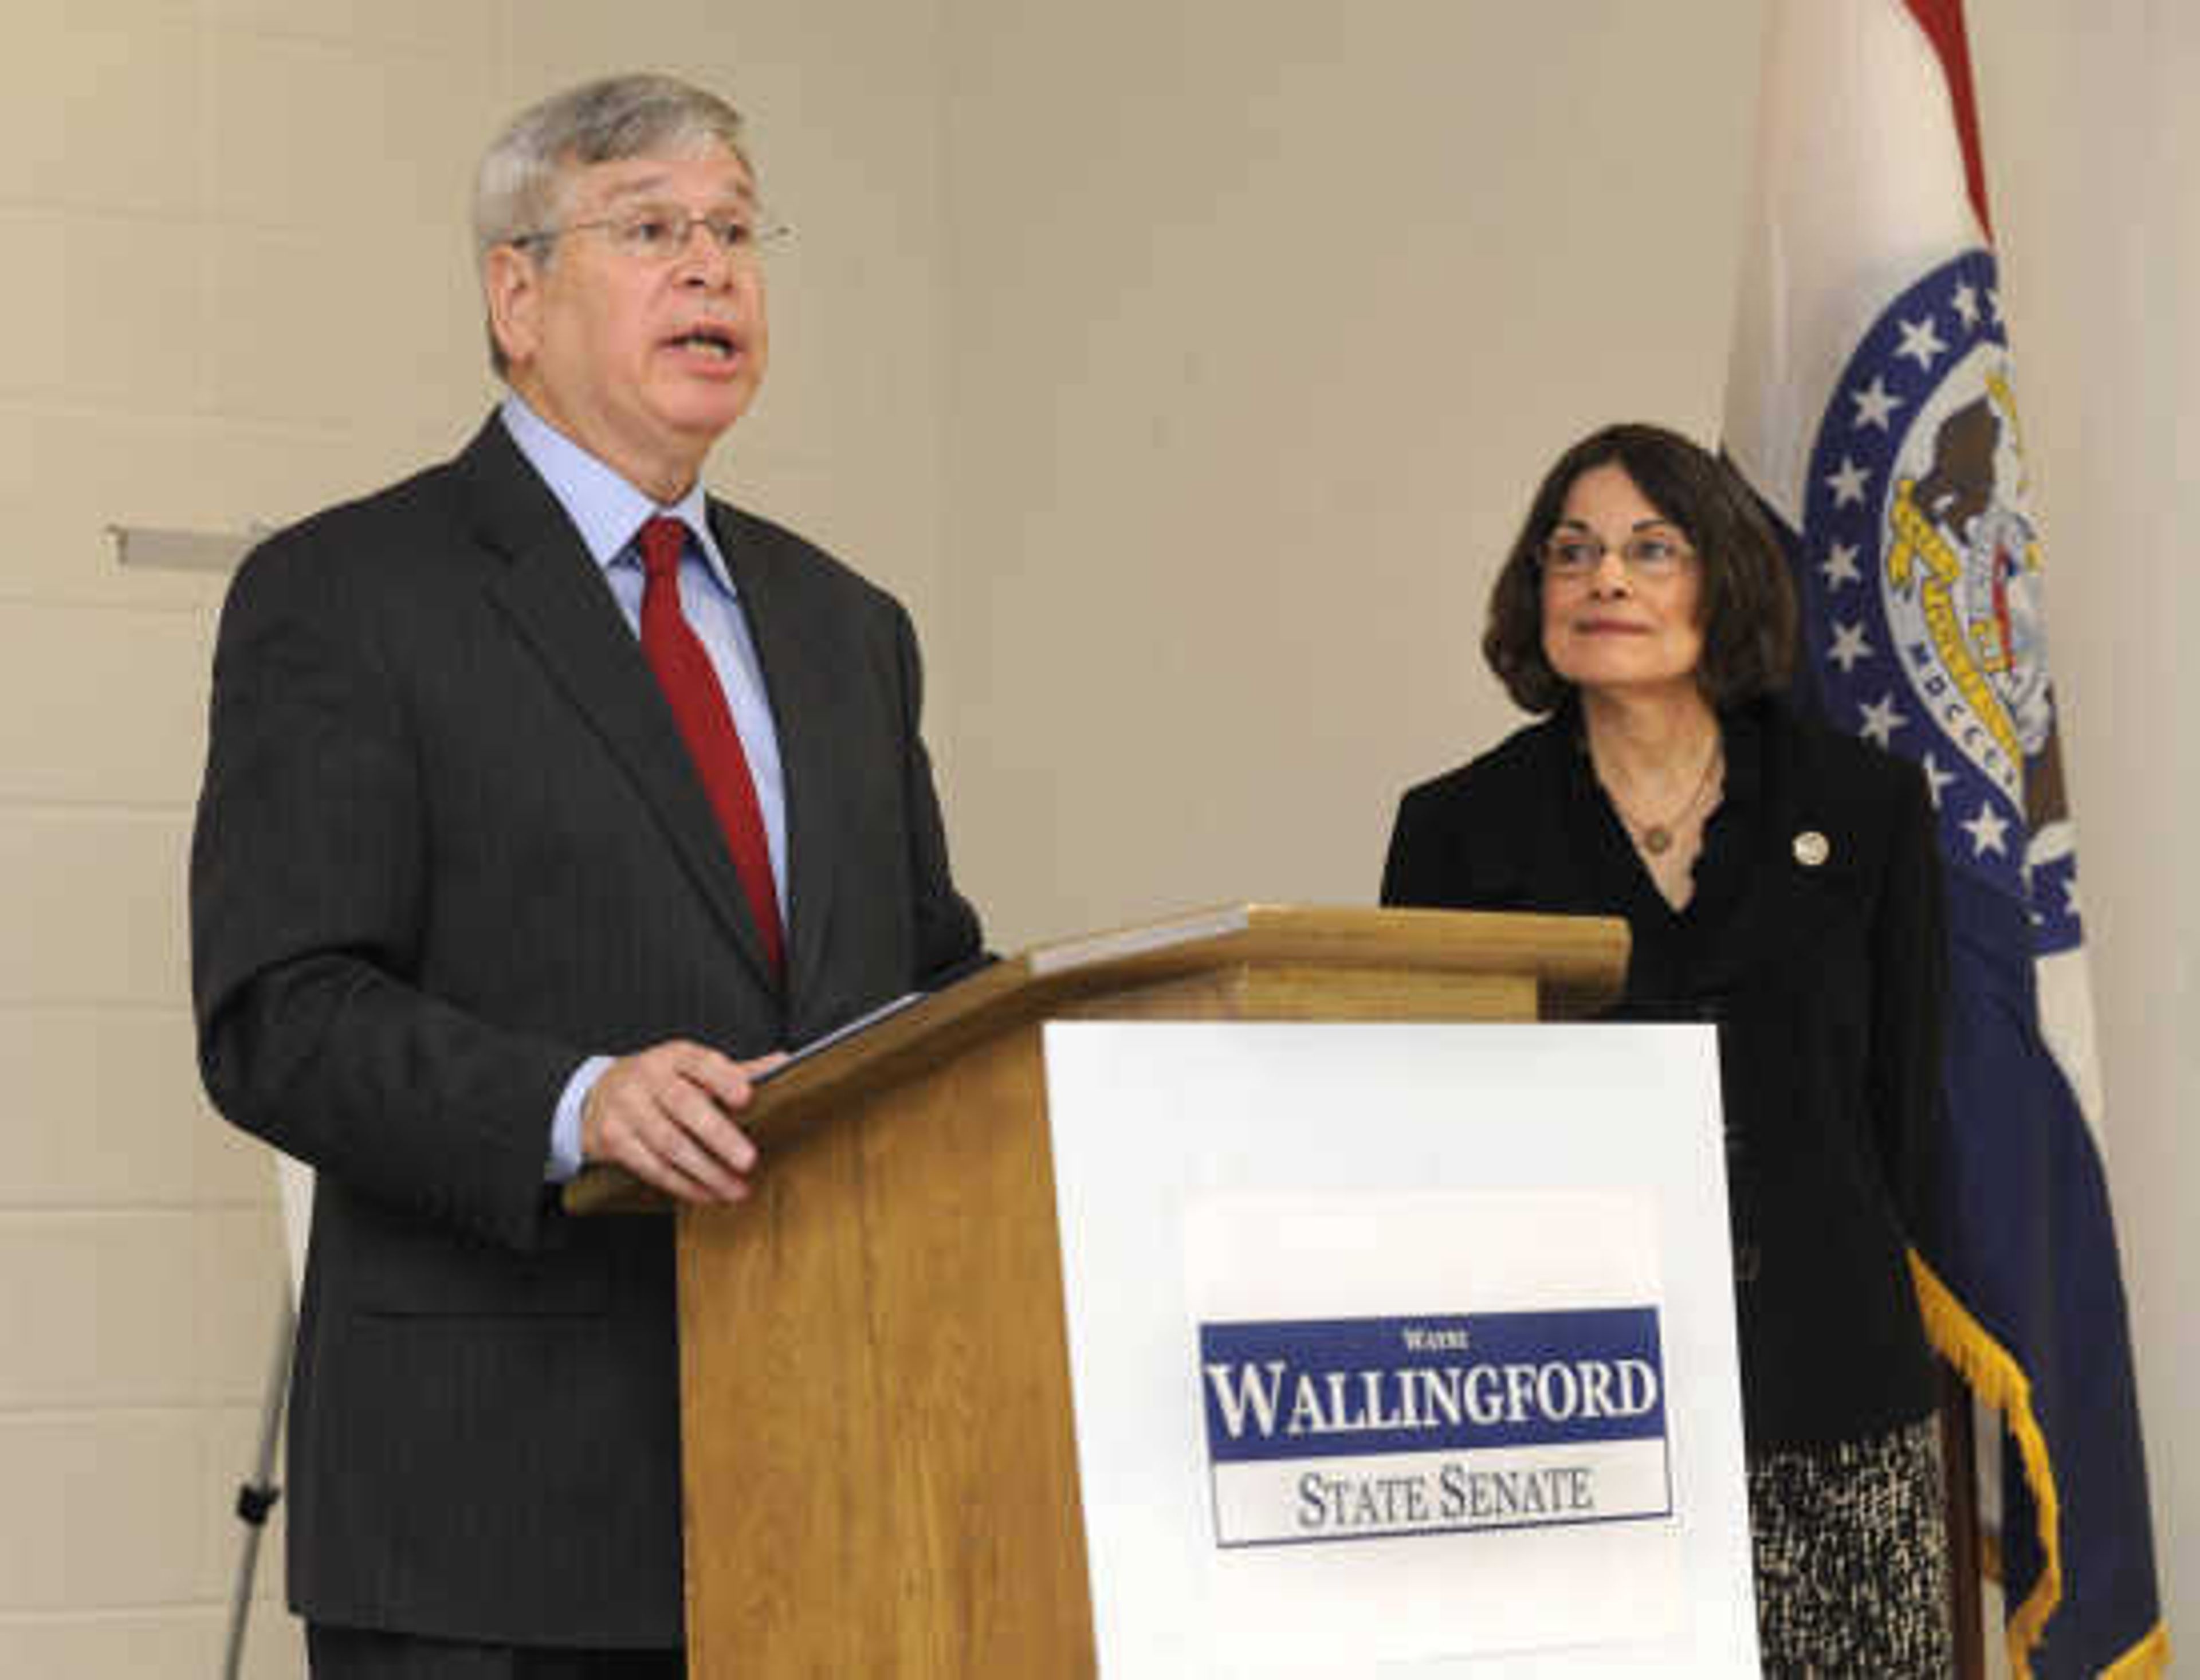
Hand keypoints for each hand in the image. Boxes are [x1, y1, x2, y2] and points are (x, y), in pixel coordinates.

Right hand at [580, 1040, 784, 1203]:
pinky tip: (708, 1194)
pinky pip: (652, 1167)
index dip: (724, 1078)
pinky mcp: (613, 1139)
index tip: (747, 1097)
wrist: (595, 1095)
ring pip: (668, 1143)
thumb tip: (783, 1063)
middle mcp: (648, 1078)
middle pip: (684, 1105)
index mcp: (673, 1056)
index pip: (700, 1062)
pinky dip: (683, 1184)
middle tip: (748, 1159)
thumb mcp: (690, 1068)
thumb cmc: (657, 1082)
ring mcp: (627, 1109)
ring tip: (736, 1189)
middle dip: (718, 1135)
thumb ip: (735, 1071)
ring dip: (706, 1171)